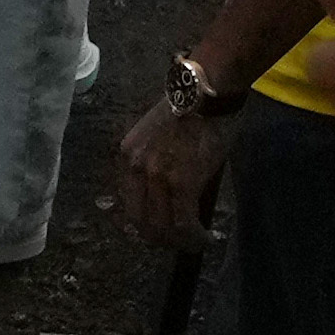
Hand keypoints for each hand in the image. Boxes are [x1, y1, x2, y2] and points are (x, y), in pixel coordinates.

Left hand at [119, 85, 225, 263]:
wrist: (207, 92)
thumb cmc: (190, 109)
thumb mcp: (157, 136)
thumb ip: (154, 164)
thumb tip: (168, 195)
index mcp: (127, 156)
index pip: (128, 205)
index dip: (144, 226)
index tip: (161, 233)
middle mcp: (135, 169)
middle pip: (141, 222)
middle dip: (161, 239)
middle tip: (179, 242)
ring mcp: (156, 178)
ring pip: (163, 228)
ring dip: (180, 242)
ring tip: (194, 242)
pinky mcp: (181, 183)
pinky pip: (184, 223)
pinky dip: (194, 237)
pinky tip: (205, 238)